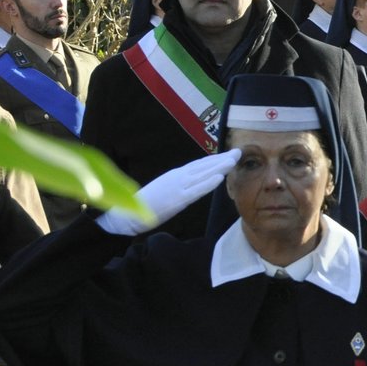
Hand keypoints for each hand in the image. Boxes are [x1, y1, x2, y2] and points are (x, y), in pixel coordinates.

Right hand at [97, 149, 241, 236]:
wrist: (127, 213)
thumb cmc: (146, 203)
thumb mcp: (166, 188)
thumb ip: (180, 184)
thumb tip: (193, 182)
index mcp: (176, 175)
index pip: (199, 165)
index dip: (215, 159)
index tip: (229, 154)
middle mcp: (179, 177)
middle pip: (204, 166)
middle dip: (222, 159)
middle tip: (238, 152)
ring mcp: (178, 187)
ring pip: (203, 175)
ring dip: (219, 167)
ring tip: (233, 160)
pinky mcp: (177, 199)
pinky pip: (196, 191)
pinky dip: (208, 184)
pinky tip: (219, 178)